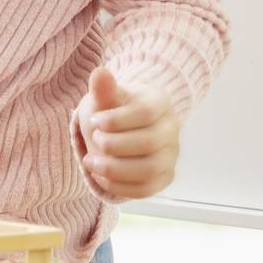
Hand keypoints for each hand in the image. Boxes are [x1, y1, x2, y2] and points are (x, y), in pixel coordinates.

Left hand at [74, 66, 178, 202]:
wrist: (121, 128)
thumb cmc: (112, 110)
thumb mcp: (106, 97)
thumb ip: (103, 89)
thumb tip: (100, 72)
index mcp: (160, 103)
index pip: (146, 113)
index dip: (117, 120)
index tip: (94, 121)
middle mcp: (172, 129)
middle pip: (149, 143)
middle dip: (113, 145)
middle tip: (92, 140)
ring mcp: (171, 155)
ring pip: (149, 170)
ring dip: (114, 169)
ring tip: (90, 162)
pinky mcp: (165, 177)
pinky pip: (146, 189)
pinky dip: (119, 186)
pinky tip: (99, 176)